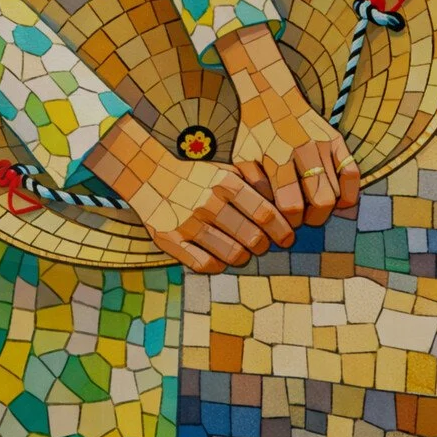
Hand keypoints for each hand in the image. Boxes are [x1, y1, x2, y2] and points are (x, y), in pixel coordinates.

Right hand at [86, 116, 292, 271]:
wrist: (150, 177)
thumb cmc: (198, 178)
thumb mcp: (227, 171)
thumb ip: (255, 186)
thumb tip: (286, 213)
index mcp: (224, 182)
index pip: (266, 213)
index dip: (282, 230)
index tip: (287, 236)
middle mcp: (207, 202)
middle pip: (252, 238)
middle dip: (265, 246)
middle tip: (264, 245)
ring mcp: (187, 223)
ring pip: (232, 255)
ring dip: (244, 257)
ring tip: (244, 252)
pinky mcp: (170, 240)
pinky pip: (205, 265)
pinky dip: (219, 265)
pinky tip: (221, 258)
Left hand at [214, 23, 361, 225]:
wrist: (272, 96)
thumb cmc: (254, 133)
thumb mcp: (242, 159)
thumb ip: (254, 188)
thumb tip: (272, 216)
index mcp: (277, 158)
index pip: (292, 207)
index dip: (290, 222)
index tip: (285, 219)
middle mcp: (303, 150)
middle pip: (321, 203)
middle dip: (311, 218)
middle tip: (302, 216)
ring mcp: (324, 144)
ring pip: (336, 193)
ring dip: (325, 207)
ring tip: (311, 202)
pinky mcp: (337, 140)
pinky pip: (352, 174)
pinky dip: (348, 193)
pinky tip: (335, 198)